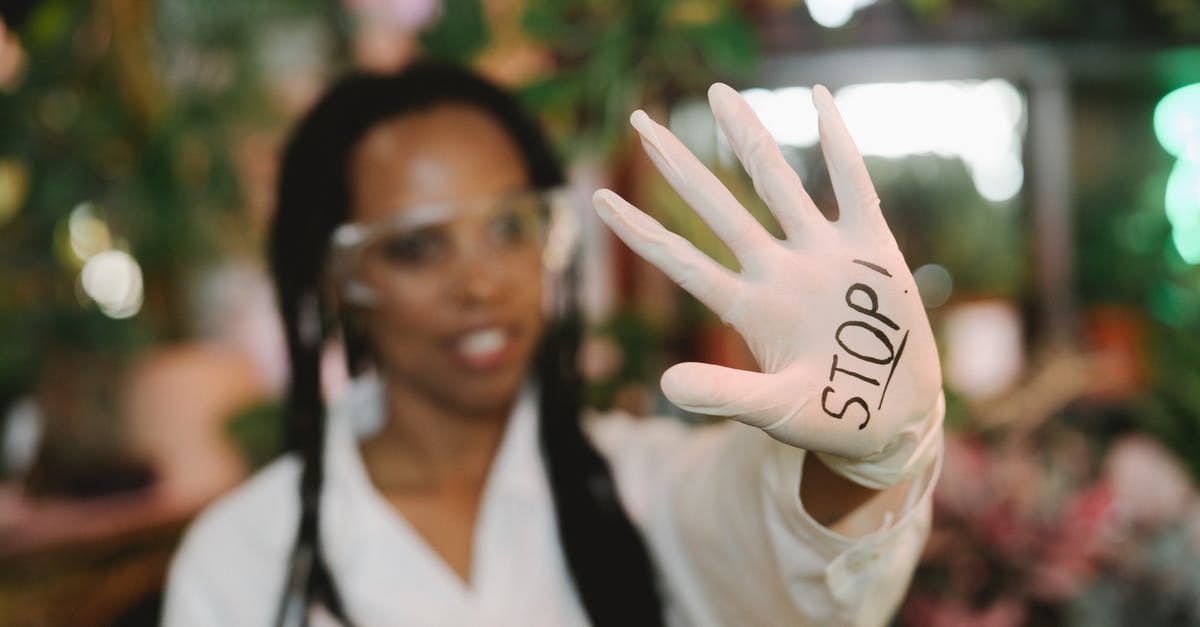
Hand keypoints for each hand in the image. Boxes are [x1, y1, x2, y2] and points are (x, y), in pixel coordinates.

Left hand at [592, 84, 942, 487]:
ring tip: (716, 93)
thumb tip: (663, 386)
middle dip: (677, 165)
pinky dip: (837, 141)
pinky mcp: (870, 248)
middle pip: (716, 206)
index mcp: (749, 308)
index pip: (682, 262)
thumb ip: (723, 395)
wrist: (893, 418)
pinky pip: (852, 182)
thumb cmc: (828, 416)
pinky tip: (819, 97)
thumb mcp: (772, 410)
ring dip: (747, 136)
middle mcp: (777, 271)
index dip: (641, 232)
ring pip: (776, 181)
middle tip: (638, 121)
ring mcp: (822, 254)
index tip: (597, 198)